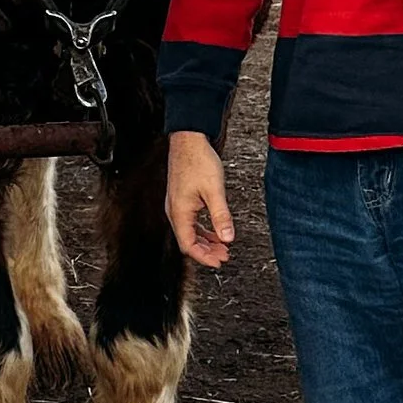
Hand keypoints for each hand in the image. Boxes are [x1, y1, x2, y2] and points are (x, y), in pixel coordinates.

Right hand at [166, 130, 234, 269]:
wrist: (189, 140)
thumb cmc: (197, 160)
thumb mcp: (214, 191)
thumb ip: (221, 217)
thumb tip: (228, 238)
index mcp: (179, 211)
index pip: (188, 245)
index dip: (204, 257)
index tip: (219, 262)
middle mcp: (174, 210)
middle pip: (188, 241)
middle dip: (206, 251)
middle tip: (224, 256)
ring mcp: (177, 205)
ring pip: (189, 232)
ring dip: (206, 241)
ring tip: (222, 246)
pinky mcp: (182, 199)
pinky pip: (191, 222)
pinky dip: (203, 230)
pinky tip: (215, 230)